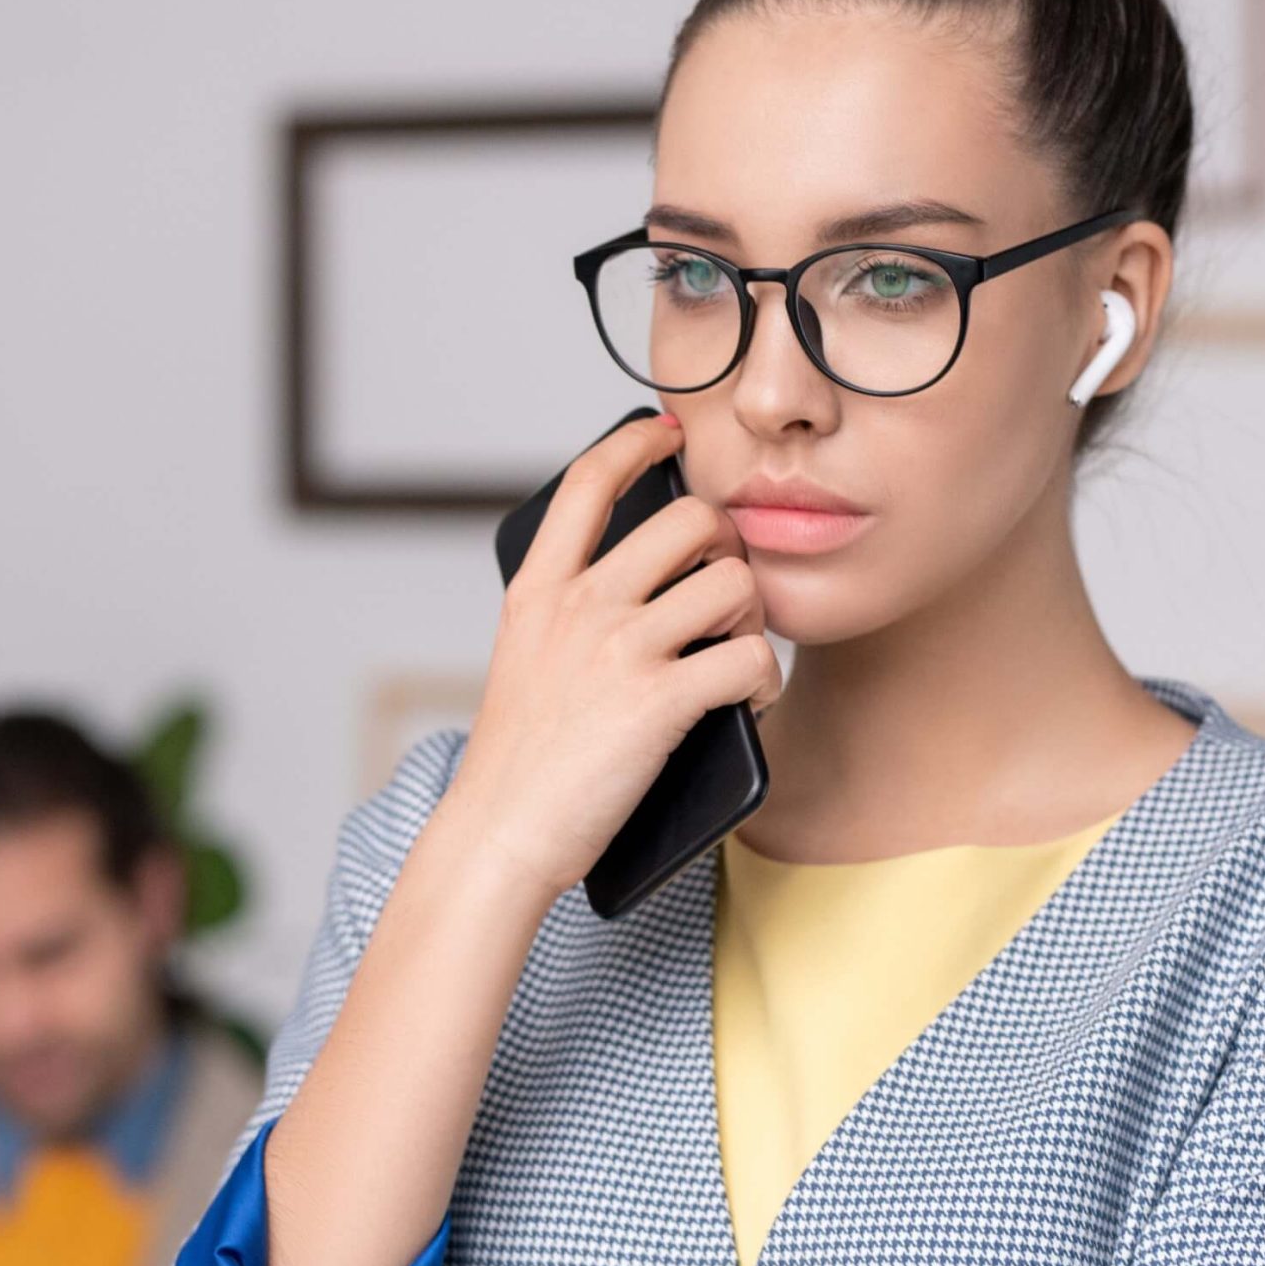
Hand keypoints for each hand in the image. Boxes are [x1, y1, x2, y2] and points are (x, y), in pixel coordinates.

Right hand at [442, 414, 780, 907]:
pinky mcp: (660, 700)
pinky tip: (746, 702)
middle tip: (725, 597)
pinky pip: (751, 658)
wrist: (501, 833)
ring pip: (734, 582)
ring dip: (752, 616)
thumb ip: (570, 611)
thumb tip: (651, 584)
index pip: (590, 481)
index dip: (638, 444)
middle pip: (691, 520)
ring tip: (734, 651)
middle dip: (727, 550)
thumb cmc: (520, 760)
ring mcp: (620, 649)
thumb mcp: (524, 659)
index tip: (669, 432)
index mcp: (539, 589)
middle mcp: (580, 604)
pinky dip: (763, 681)